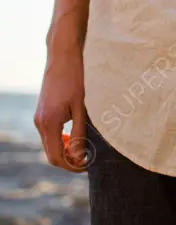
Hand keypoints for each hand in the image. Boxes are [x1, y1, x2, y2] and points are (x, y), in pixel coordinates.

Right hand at [34, 41, 89, 170]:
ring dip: (64, 150)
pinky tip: (74, 134)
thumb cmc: (74, 80)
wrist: (62, 58)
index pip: (57, 157)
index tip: (87, 165)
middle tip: (87, 159)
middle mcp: (39, 123)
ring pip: (49, 145)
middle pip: (51, 154)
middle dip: (68, 161)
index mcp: (49, 124)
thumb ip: (79, 134)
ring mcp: (38, 118)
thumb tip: (79, 157)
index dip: (72, 166)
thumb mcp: (81, 108)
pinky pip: (48, 135)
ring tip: (82, 146)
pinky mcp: (41, 114)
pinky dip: (60, 140)